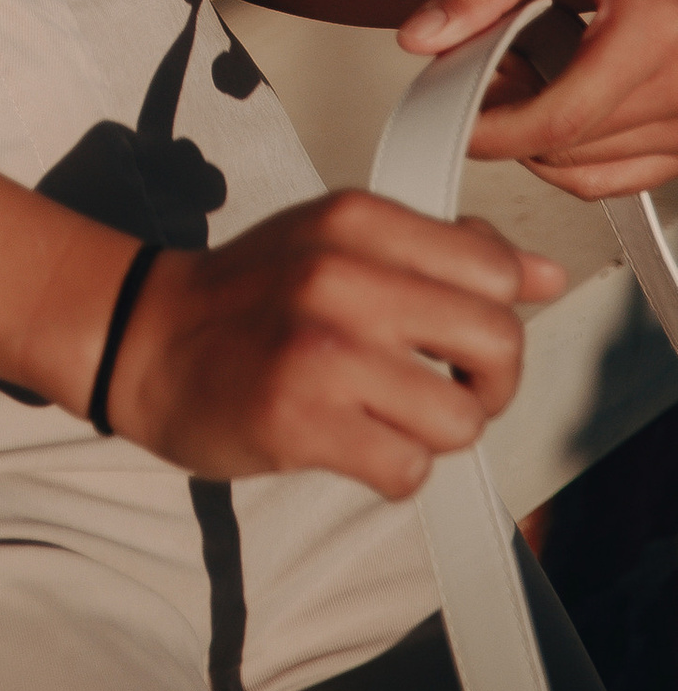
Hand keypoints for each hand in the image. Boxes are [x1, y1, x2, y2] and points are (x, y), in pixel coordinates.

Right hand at [106, 197, 564, 495]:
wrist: (146, 335)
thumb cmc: (251, 294)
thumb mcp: (339, 240)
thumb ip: (442, 251)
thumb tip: (544, 275)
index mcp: (357, 220)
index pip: (496, 266)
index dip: (501, 312)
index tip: (466, 333)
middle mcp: (342, 275)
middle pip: (497, 344)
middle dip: (489, 383)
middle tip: (449, 386)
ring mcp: (322, 350)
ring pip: (460, 419)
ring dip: (434, 433)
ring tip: (388, 416)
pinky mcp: (301, 420)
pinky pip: (408, 470)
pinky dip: (393, 470)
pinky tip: (354, 443)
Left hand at [399, 0, 677, 196]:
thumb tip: (420, 37)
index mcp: (659, 25)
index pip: (564, 117)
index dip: (496, 130)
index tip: (451, 119)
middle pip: (575, 145)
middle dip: (511, 121)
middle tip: (484, 67)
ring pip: (595, 167)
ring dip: (542, 137)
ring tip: (522, 70)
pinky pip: (628, 174)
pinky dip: (579, 153)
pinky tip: (556, 99)